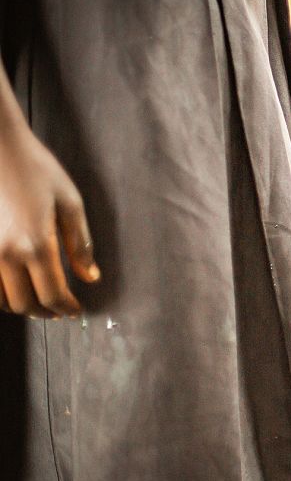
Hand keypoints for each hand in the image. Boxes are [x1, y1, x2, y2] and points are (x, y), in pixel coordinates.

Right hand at [0, 129, 99, 317]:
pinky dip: (0, 293)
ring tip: (38, 301)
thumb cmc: (34, 168)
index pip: (53, 294)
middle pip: (26, 303)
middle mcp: (5, 254)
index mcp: (36, 244)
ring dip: (21, 305)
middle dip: (46, 312)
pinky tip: (14, 287)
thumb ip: (81, 245)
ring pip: (0, 299)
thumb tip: (90, 276)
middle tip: (59, 310)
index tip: (75, 310)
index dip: (66, 308)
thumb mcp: (70, 203)